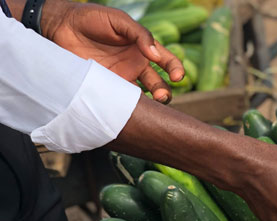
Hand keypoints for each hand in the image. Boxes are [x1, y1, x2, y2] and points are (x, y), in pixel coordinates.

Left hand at [42, 1, 183, 102]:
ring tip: (149, 106)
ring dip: (149, 104)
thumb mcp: (119, 20)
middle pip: (159, 84)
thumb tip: (155, 54)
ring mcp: (121, 78)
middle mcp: (136, 65)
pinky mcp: (105, 87)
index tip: (177, 77)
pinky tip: (127, 108)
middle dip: (164, 93)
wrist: (61, 26)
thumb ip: (140, 34)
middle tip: (161, 97)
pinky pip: (119, 100)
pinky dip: (126, 106)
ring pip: (142, 96)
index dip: (176, 69)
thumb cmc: (92, 18)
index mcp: (144, 49)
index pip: (167, 61)